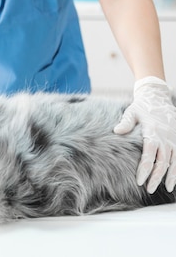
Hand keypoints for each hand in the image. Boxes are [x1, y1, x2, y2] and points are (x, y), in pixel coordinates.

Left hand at [114, 76, 175, 192]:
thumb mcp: (131, 111)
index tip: (140, 180)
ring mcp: (173, 139)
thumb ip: (125, 122)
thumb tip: (116, 131)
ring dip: (171, 176)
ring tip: (167, 188)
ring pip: (174, 161)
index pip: (149, 154)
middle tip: (149, 189)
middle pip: (162, 162)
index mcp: (152, 132)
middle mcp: (165, 137)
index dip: (145, 168)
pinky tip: (175, 178)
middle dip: (156, 177)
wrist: (157, 97)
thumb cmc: (142, 106)